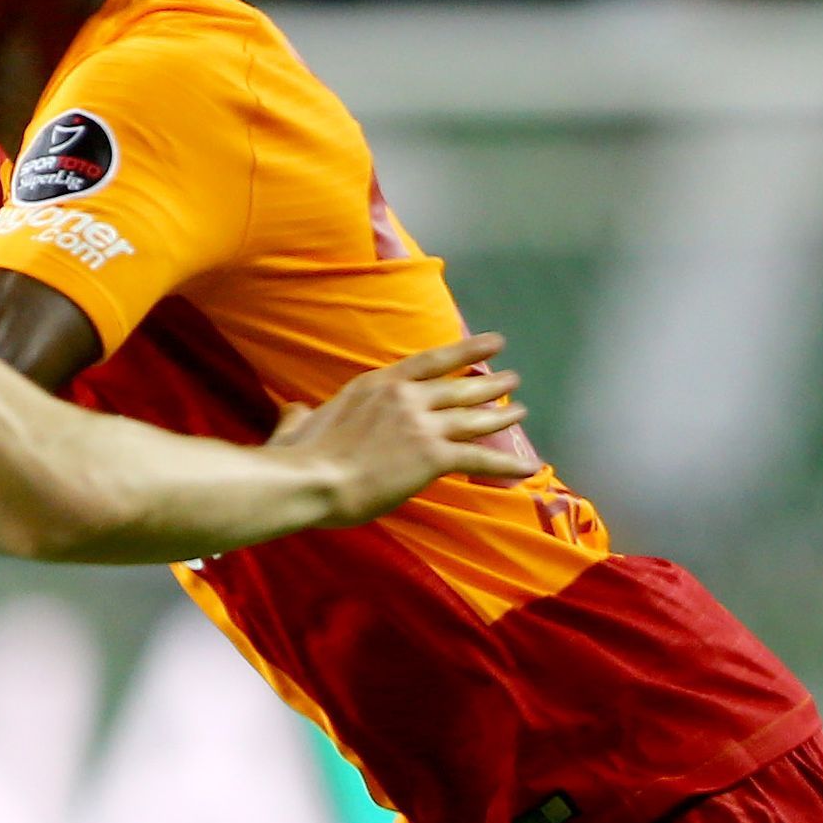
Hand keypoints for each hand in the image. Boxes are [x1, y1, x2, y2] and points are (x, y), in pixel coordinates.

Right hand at [267, 332, 533, 522]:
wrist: (310, 480)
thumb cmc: (298, 459)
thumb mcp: (297, 426)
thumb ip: (300, 415)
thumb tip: (294, 411)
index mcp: (376, 385)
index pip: (430, 361)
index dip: (465, 350)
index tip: (491, 343)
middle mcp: (405, 397)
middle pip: (458, 387)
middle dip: (489, 383)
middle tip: (513, 378)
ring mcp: (421, 425)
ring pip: (473, 417)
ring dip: (501, 413)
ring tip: (521, 410)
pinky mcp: (432, 456)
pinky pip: (479, 458)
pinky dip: (507, 463)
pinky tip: (528, 467)